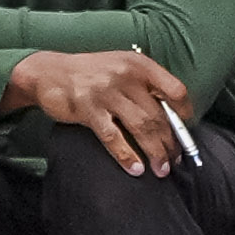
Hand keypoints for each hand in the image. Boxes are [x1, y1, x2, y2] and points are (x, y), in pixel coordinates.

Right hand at [4, 45, 187, 175]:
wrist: (49, 72)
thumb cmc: (91, 74)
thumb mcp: (120, 68)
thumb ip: (144, 87)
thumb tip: (172, 118)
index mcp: (138, 65)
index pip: (175, 90)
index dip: (184, 114)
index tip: (185, 131)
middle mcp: (125, 76)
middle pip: (158, 116)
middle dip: (170, 143)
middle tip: (173, 161)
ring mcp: (106, 92)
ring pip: (141, 128)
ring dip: (155, 152)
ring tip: (161, 169)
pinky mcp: (88, 109)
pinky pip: (114, 138)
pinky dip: (128, 156)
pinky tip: (136, 169)